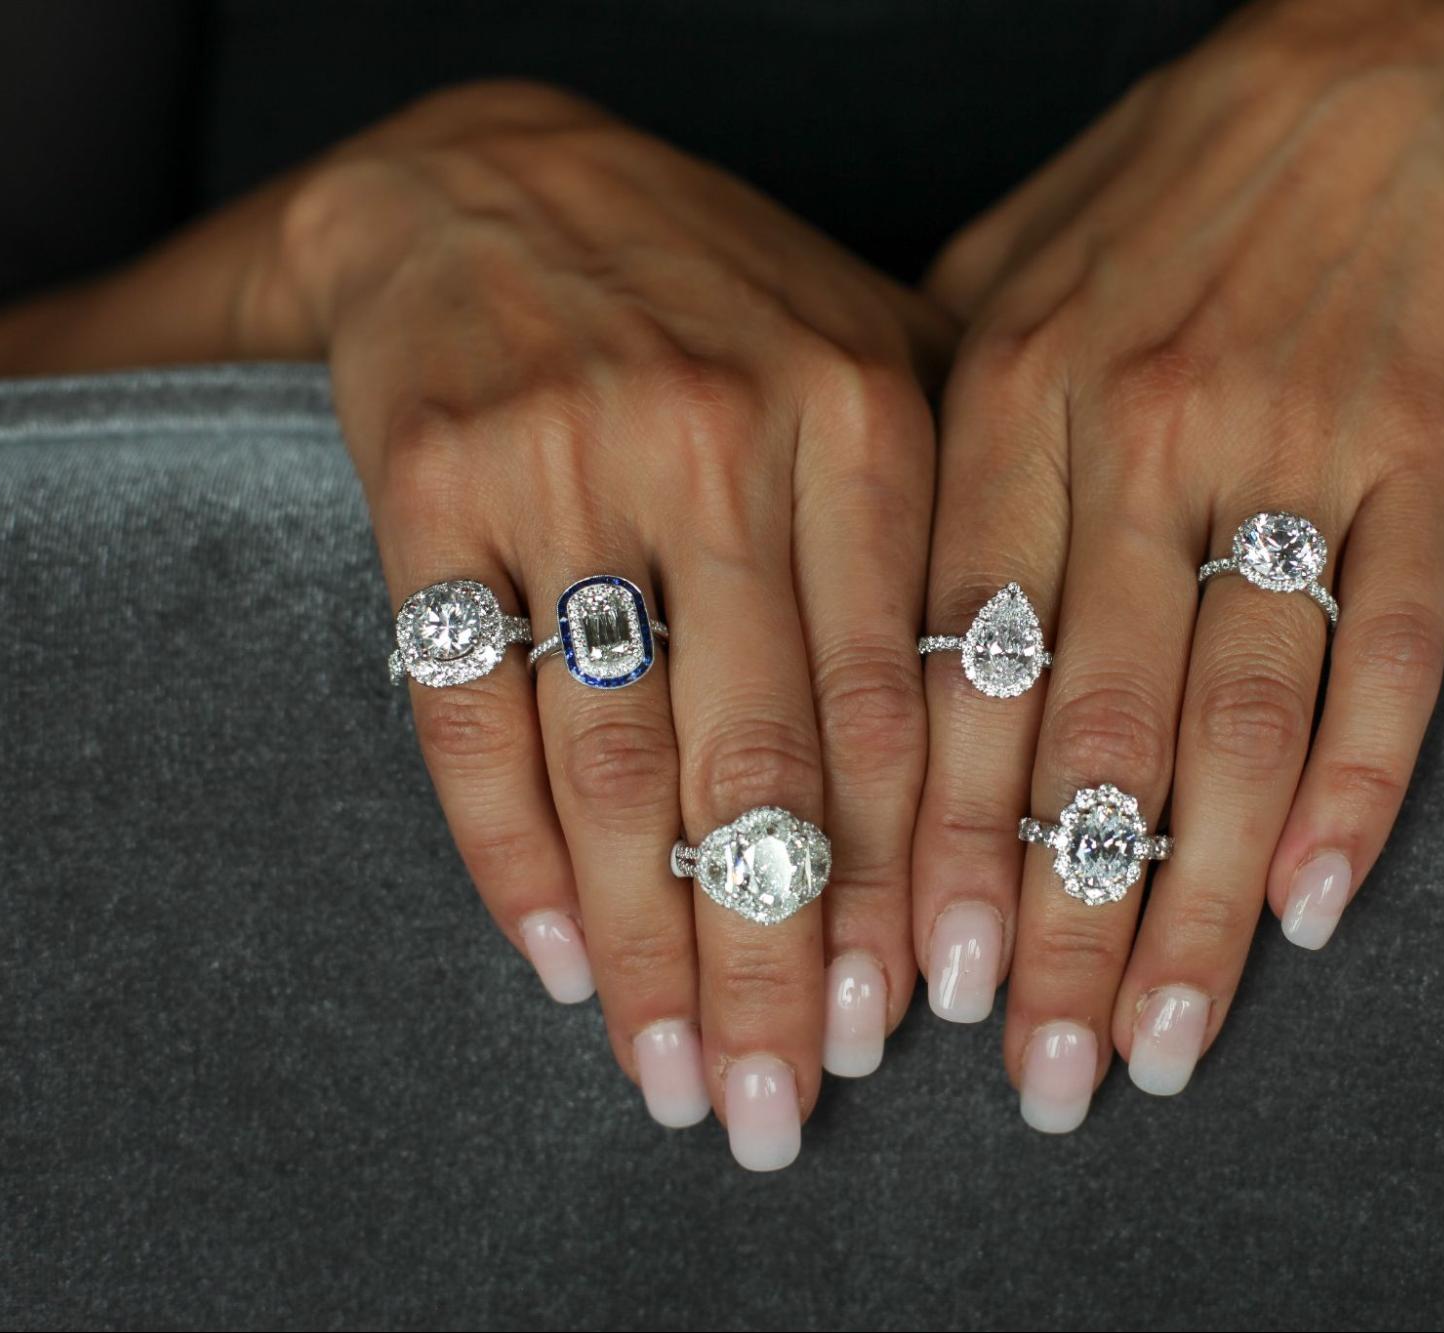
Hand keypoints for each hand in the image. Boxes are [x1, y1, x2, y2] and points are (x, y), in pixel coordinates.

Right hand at [251, 81, 950, 1166]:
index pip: (895, 702)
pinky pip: (466, 710)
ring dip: (647, 944)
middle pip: (759, 760)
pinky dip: (510, 851)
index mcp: (865, 415)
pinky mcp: (427, 480)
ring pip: (614, 758)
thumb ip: (952, 520)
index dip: (903, 877)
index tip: (909, 1019)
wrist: (490, 181)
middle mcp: (722, 436)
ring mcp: (566, 458)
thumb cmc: (717, 297)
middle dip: (781, 958)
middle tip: (789, 1102)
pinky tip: (557, 960)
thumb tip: (1016, 761)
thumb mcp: (870, 354)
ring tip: (680, 1073)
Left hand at [909, 0, 1443, 1122]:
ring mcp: (1283, 441)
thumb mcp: (996, 284)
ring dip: (1189, 899)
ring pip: (1229, 714)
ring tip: (1150, 1046)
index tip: (901, 977)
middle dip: (1045, 917)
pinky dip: (1359, 784)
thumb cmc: (1154, 207)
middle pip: (1078, 724)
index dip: (923, 837)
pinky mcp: (1423, 450)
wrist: (1374, 80)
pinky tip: (1313, 911)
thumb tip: (837, 622)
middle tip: (1022, 1072)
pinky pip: (1391, 644)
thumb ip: (917, 439)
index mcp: (1004, 397)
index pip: (946, 661)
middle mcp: (1133, 430)